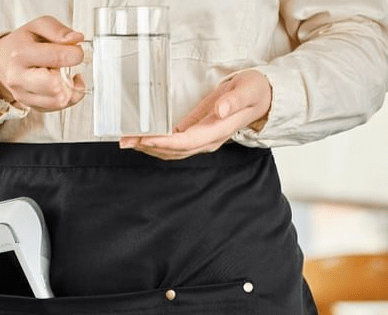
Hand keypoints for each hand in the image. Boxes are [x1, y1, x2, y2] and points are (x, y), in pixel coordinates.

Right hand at [0, 16, 86, 112]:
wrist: (4, 61)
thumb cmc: (23, 43)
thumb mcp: (38, 26)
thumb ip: (58, 30)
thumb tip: (76, 40)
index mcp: (20, 54)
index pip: (56, 58)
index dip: (75, 54)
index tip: (77, 51)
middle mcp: (18, 78)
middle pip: (55, 87)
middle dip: (67, 75)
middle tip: (66, 66)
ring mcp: (23, 95)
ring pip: (59, 101)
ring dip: (69, 87)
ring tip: (63, 74)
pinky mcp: (31, 106)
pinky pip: (59, 108)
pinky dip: (67, 96)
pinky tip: (62, 83)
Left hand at [120, 70, 271, 159]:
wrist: (262, 97)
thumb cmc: (254, 91)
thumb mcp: (247, 90)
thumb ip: (234, 101)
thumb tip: (221, 111)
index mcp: (218, 131)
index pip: (187, 142)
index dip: (165, 142)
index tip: (146, 139)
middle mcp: (208, 140)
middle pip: (174, 150)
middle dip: (148, 146)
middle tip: (126, 140)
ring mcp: (202, 140)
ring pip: (171, 151)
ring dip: (148, 148)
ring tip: (127, 141)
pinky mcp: (196, 134)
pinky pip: (173, 144)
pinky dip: (156, 143)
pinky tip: (142, 138)